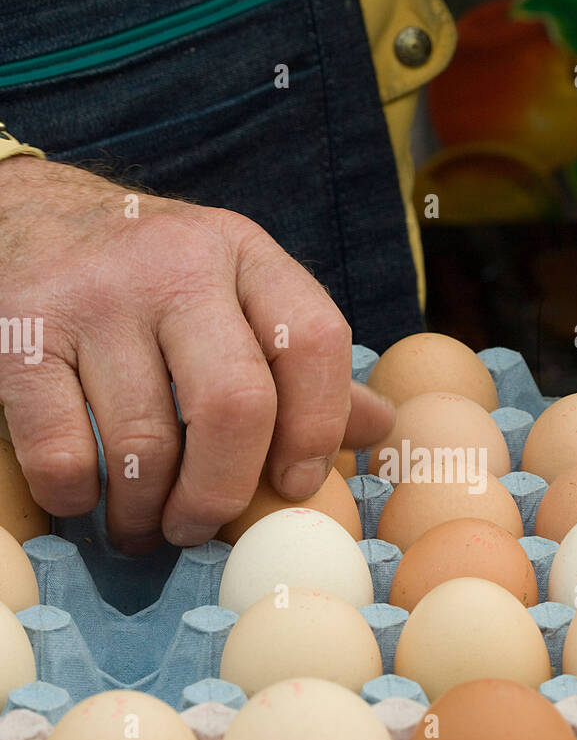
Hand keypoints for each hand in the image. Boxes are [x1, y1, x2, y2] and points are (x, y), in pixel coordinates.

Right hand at [0, 157, 393, 551]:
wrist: (25, 212)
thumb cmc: (149, 278)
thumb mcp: (234, 291)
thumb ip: (301, 361)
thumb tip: (378, 426)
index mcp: (244, 254)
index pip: (316, 342)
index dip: (317, 430)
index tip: (291, 485)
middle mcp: (176, 265)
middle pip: (236, 405)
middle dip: (223, 493)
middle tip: (199, 527)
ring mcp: (94, 296)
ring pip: (146, 442)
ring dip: (145, 513)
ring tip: (141, 526)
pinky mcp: (20, 331)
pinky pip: (62, 451)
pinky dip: (76, 498)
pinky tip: (82, 498)